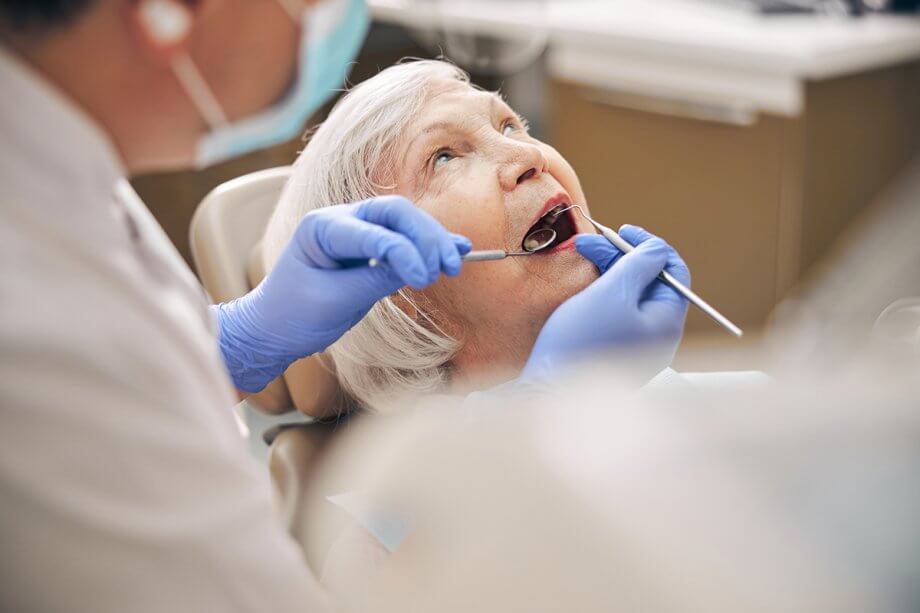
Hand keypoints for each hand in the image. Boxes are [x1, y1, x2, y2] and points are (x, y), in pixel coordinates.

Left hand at [214, 196, 470, 392]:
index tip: (425, 279)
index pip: (374, 233)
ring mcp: (357, 230)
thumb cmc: (293, 314)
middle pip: (395, 213)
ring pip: (404, 222)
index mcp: (322, 228)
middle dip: (426, 237)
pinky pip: (404, 239)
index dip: (404, 253)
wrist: (273, 327)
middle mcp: (341, 220)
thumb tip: (418, 269)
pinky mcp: (370, 247)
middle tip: (447, 267)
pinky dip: (429, 245)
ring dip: (432, 241)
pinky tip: (457, 249)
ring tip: (455, 263)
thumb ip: (374, 281)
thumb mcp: (334, 301)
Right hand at [522, 225, 689, 381]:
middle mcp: (656, 335)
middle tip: (590, 242)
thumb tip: (658, 249)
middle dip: (621, 257)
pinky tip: (585, 282)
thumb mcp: (613, 293)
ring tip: (580, 254)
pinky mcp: (615, 349)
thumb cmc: (581, 342)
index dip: (650, 247)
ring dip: (609, 270)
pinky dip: (603, 291)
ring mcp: (636, 344)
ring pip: (630, 295)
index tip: (624, 232)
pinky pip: (617, 311)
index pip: (674, 272)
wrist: (549, 389)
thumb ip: (639, 265)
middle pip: (649, 282)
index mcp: (666, 322)